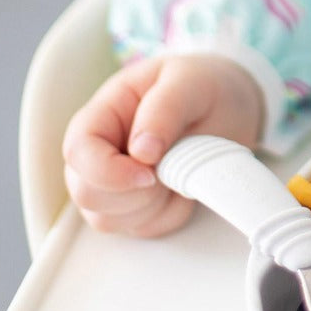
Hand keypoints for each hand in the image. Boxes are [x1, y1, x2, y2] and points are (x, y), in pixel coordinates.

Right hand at [63, 54, 263, 236]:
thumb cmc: (205, 87)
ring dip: (154, 205)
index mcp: (103, 114)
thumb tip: (142, 150)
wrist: (232, 104)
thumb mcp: (190, 82)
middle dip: (134, 194)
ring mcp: (115, 184)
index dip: (107, 172)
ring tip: (183, 169)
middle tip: (175, 168)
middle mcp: (101, 152)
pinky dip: (171, 215)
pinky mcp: (138, 207)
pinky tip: (186, 186)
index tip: (149, 173)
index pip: (78, 152)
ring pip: (109, 219)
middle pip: (86, 194)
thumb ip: (164, 109)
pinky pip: (145, 228)